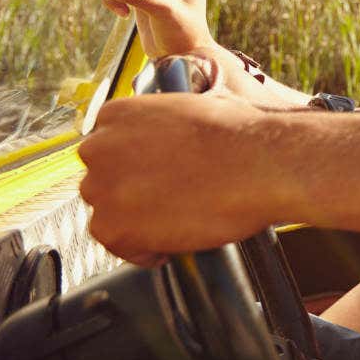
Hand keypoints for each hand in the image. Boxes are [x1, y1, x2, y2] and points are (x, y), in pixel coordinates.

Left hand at [78, 93, 286, 261]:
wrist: (259, 162)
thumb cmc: (239, 135)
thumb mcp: (190, 108)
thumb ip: (161, 129)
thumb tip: (166, 149)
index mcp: (117, 114)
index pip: (107, 147)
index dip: (132, 167)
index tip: (151, 178)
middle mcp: (100, 147)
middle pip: (103, 179)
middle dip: (131, 192)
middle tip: (166, 201)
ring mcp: (103, 187)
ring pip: (107, 212)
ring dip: (135, 220)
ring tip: (172, 223)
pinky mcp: (114, 226)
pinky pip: (117, 245)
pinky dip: (142, 251)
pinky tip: (167, 245)